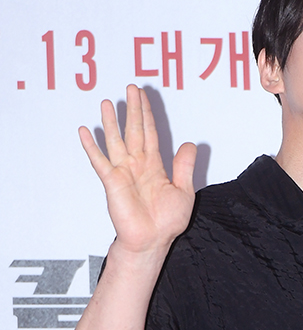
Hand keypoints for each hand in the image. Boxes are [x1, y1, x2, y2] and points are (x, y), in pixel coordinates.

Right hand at [79, 84, 196, 254]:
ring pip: (116, 141)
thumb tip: (190, 144)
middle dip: (133, 109)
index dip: (147, 115)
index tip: (144, 96)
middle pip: (134, 130)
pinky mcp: (112, 182)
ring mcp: (123, 172)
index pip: (150, 133)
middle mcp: (137, 165)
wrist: (152, 241)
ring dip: (111, 122)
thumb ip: (184, 167)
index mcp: (154, 166)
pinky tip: (85, 131)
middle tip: (130, 88)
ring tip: (106, 102)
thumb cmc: (166, 222)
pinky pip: (100, 161)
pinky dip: (92, 146)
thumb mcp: (184, 191)